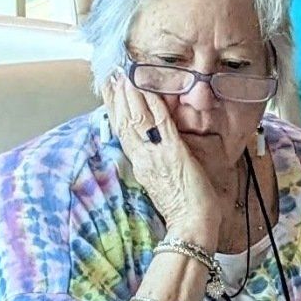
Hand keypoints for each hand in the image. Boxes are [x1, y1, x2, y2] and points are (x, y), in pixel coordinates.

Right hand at [104, 75, 225, 244]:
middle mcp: (143, 158)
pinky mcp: (173, 154)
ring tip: (124, 74)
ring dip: (130, 94)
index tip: (109, 89)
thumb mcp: (162, 181)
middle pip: (124, 122)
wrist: (191, 227)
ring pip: (137, 119)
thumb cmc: (183, 208)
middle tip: (111, 74)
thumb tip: (155, 148)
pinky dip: (153, 105)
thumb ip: (156, 162)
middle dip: (117, 96)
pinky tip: (147, 89)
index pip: (123, 131)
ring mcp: (156, 156)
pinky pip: (160, 125)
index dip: (114, 109)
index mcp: (141, 164)